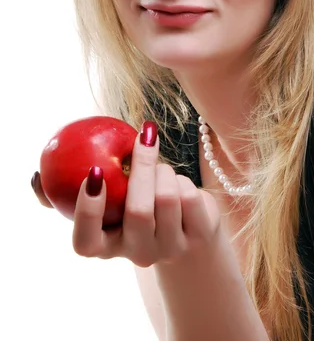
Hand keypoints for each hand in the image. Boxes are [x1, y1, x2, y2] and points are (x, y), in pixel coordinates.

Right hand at [34, 121, 221, 266]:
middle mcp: (137, 253)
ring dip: (164, 171)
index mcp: (107, 246)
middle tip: (143, 137)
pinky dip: (184, 180)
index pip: (87, 242)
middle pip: (138, 212)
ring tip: (160, 169)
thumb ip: (72, 191)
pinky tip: (179, 184)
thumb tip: (37, 177)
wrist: (186, 230)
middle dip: (141, 167)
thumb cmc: (134, 206)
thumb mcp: (107, 202)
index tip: (93, 173)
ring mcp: (171, 249)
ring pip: (168, 197)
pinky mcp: (199, 237)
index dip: (87, 211)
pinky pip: (190, 196)